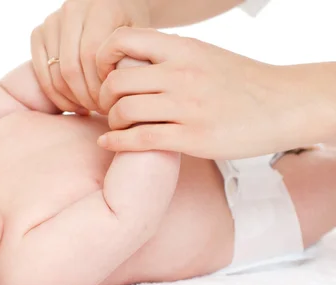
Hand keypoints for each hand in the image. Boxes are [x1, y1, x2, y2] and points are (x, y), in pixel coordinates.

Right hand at [30, 0, 149, 114]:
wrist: (116, 7)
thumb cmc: (131, 28)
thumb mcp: (140, 39)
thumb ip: (130, 60)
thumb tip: (115, 91)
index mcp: (101, 8)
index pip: (92, 56)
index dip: (100, 85)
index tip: (112, 100)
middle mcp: (72, 10)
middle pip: (70, 66)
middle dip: (85, 96)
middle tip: (100, 109)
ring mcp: (52, 21)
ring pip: (55, 72)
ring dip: (71, 98)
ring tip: (89, 108)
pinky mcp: (39, 32)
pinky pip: (41, 72)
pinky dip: (55, 94)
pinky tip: (74, 104)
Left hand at [96, 27, 329, 159]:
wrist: (284, 104)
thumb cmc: (241, 81)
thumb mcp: (203, 55)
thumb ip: (168, 56)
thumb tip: (130, 61)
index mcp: (182, 49)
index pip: (122, 40)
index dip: (102, 58)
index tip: (104, 74)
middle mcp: (181, 74)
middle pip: (116, 81)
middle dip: (102, 97)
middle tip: (106, 106)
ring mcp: (187, 106)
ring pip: (124, 110)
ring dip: (112, 121)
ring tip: (116, 125)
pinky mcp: (193, 137)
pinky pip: (140, 139)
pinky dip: (116, 142)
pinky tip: (109, 143)